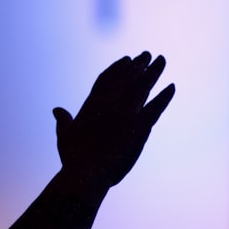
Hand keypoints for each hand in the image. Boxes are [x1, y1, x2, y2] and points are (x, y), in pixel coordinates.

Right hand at [53, 52, 174, 193]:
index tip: (127, 60)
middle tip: (146, 54)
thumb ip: (63, 120)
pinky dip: (164, 97)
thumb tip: (56, 109)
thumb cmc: (73, 159)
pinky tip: (172, 86)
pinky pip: (155, 108)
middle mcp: (109, 106)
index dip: (118, 68)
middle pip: (127, 78)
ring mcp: (124, 116)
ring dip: (153, 72)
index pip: (107, 80)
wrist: (86, 174)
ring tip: (161, 60)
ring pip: (142, 88)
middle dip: (137, 65)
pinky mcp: (138, 129)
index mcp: (92, 105)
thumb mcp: (65, 136)